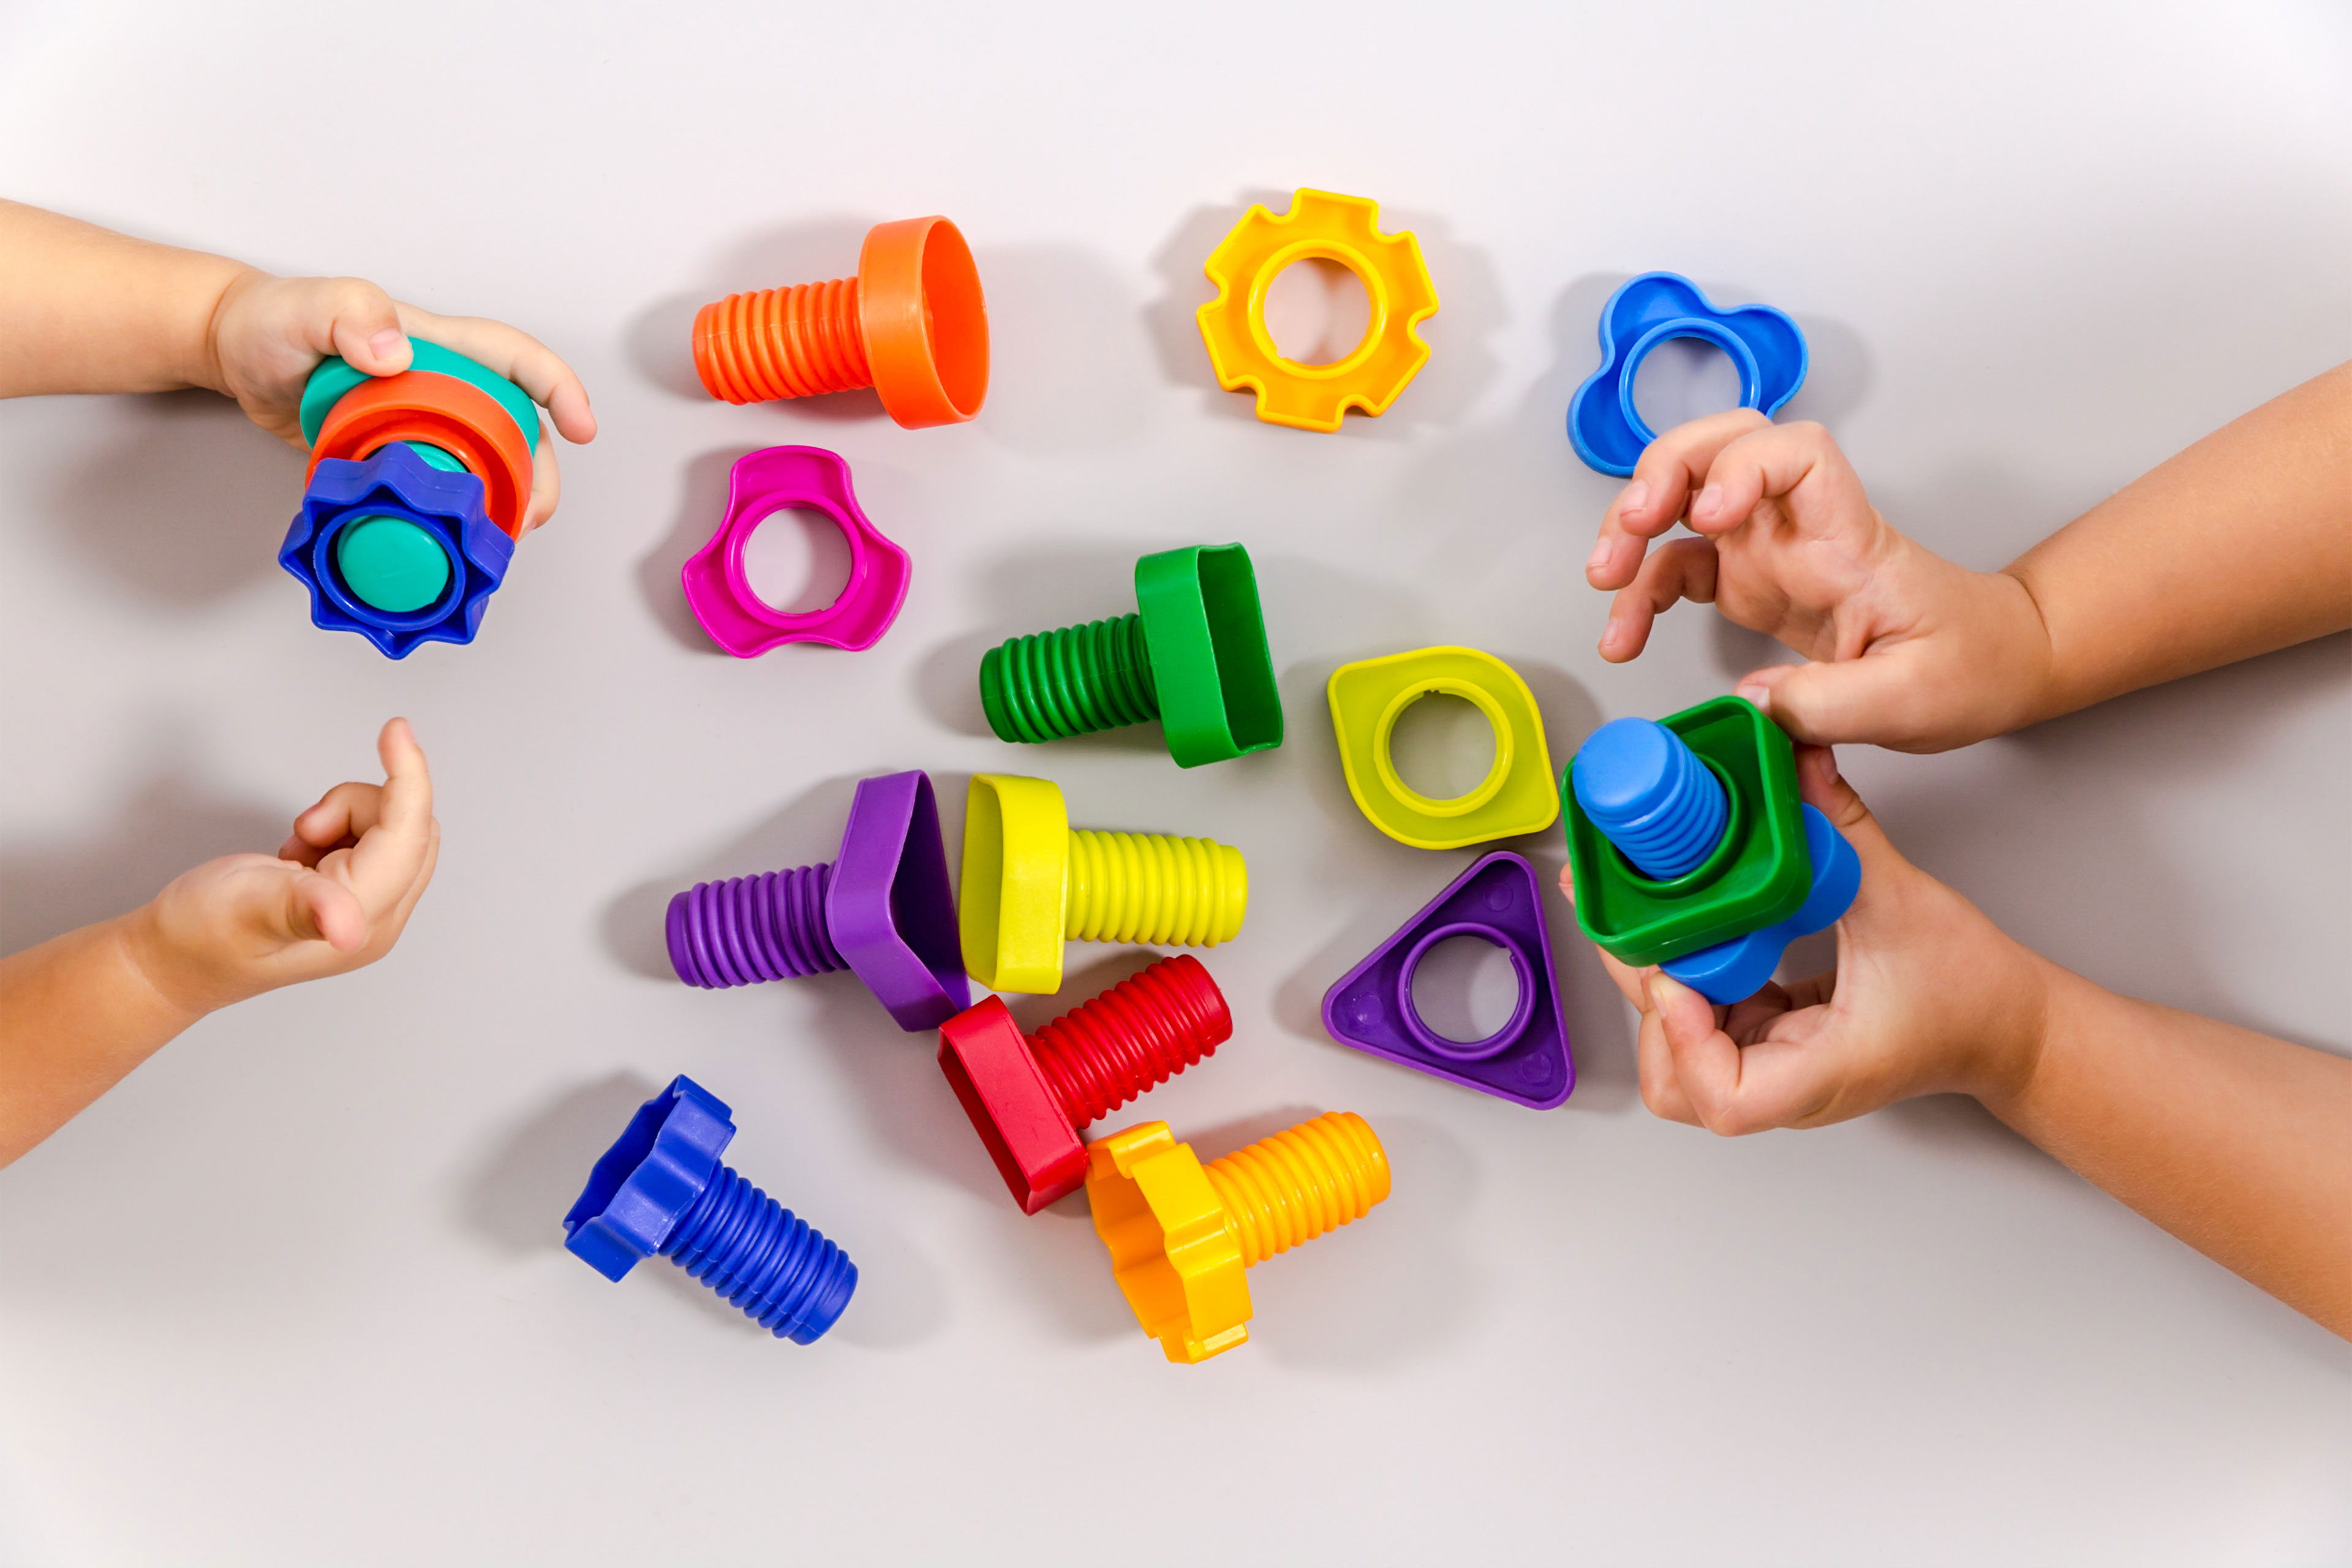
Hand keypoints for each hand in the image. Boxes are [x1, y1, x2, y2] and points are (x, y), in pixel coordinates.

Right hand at [125, 718, 439, 1015]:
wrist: (173, 958)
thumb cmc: (201, 937)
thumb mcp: (246, 910)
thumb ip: (298, 909)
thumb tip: (347, 928)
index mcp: (363, 919)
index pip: (410, 834)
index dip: (408, 778)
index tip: (396, 729)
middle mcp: (379, 916)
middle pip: (409, 825)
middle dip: (356, 808)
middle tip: (304, 831)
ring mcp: (370, 906)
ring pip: (391, 826)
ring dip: (343, 818)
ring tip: (295, 850)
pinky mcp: (355, 893)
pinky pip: (373, 836)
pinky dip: (337, 829)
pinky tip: (300, 858)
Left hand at [207, 274, 596, 532]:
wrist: (236, 356)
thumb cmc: (273, 321)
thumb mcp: (307, 307)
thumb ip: (348, 317)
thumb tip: (393, 355)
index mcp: (439, 345)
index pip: (517, 359)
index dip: (559, 390)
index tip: (580, 429)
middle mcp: (445, 383)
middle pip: (519, 427)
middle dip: (542, 473)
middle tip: (532, 517)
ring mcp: (426, 421)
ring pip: (490, 461)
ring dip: (508, 502)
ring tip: (501, 537)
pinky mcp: (402, 452)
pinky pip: (449, 482)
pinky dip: (462, 512)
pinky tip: (456, 537)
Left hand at [1565, 746, 2050, 1131]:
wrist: (2010, 1028)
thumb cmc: (1973, 991)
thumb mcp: (1903, 898)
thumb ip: (1843, 828)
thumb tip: (1798, 756)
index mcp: (1820, 1073)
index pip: (1725, 1098)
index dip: (1685, 1042)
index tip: (1679, 977)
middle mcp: (1786, 1085)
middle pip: (1678, 1081)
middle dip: (1649, 1006)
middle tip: (1640, 932)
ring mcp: (1774, 1069)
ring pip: (1680, 1055)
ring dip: (1661, 991)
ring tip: (1658, 925)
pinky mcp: (1772, 1043)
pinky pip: (1707, 1023)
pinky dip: (1688, 978)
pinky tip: (1689, 930)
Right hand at [1583, 412, 2052, 752]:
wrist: (1988, 665)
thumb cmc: (1969, 663)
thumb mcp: (1915, 699)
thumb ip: (1832, 706)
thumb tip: (1751, 704)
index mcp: (1849, 539)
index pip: (1798, 455)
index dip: (1744, 465)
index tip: (1709, 516)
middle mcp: (1802, 530)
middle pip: (1723, 446)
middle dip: (1663, 472)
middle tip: (1632, 526)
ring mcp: (1771, 551)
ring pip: (1687, 498)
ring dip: (1634, 526)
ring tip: (1605, 581)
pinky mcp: (1751, 583)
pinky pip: (1679, 566)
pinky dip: (1642, 592)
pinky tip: (1624, 632)